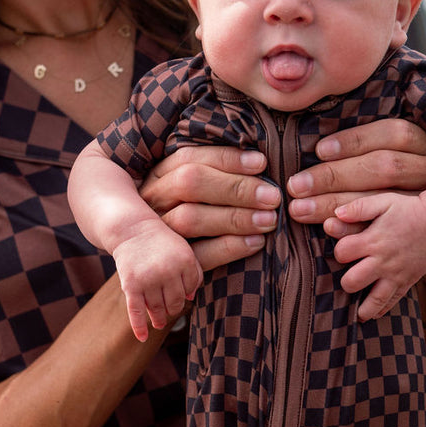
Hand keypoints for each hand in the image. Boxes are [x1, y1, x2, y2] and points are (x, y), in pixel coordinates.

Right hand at [112, 220, 202, 341]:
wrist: (132, 229)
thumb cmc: (161, 241)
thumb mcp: (183, 250)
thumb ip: (193, 271)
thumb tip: (190, 298)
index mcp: (185, 261)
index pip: (190, 290)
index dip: (185, 294)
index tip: (180, 293)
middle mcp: (168, 271)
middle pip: (175, 303)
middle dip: (172, 309)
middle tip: (169, 311)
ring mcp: (148, 279)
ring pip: (157, 309)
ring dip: (158, 318)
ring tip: (159, 322)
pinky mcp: (131, 285)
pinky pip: (136, 311)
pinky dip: (139, 326)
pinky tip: (142, 337)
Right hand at [140, 144, 279, 270]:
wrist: (170, 268)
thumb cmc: (199, 211)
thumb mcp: (198, 187)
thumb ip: (218, 174)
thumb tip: (260, 162)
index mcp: (159, 175)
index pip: (189, 158)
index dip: (227, 159)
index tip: (261, 164)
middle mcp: (153, 200)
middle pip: (189, 184)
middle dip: (235, 188)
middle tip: (272, 197)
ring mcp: (159, 233)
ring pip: (190, 219)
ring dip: (235, 218)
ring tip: (269, 220)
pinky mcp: (172, 263)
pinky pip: (197, 255)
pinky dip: (229, 248)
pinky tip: (256, 242)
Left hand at [287, 119, 425, 225]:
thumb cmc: (413, 182)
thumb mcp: (404, 155)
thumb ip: (371, 147)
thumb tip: (321, 146)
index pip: (395, 134)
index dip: (356, 140)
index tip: (319, 149)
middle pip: (384, 168)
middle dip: (335, 176)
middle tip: (297, 186)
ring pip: (383, 201)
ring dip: (336, 205)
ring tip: (301, 210)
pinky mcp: (422, 229)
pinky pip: (386, 234)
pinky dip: (356, 234)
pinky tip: (329, 235)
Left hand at [324, 191, 425, 319]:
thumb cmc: (407, 210)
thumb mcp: (383, 201)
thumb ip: (359, 207)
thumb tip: (336, 214)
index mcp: (373, 241)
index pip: (342, 253)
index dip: (339, 251)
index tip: (345, 249)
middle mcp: (383, 262)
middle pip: (352, 282)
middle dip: (345, 281)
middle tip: (349, 276)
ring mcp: (395, 275)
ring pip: (373, 301)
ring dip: (361, 307)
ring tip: (355, 311)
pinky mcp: (406, 283)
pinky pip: (391, 303)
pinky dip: (379, 311)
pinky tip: (371, 314)